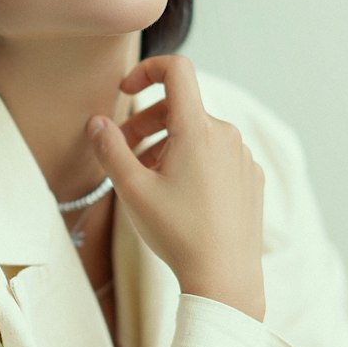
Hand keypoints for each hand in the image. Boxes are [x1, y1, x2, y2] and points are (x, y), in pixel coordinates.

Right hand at [88, 56, 265, 321]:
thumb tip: (96, 123)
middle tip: (122, 152)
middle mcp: (226, 135)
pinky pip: (217, 155)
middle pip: (181, 108)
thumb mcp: (132, 190)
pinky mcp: (251, 178)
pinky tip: (178, 196)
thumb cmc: (178, 234)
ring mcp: (242, 156)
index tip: (126, 89)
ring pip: (198, 134)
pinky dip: (192, 162)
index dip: (146, 70)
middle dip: (146, 123)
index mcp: (198, 129)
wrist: (224, 277)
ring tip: (148, 179)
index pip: (177, 70)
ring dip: (168, 145)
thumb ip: (110, 150)